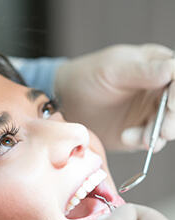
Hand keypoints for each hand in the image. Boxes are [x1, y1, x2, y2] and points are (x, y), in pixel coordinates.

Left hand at [55, 44, 174, 151]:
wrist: (67, 101)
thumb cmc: (87, 77)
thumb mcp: (113, 70)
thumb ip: (143, 71)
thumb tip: (173, 69)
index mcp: (157, 67)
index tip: (171, 104)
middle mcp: (158, 91)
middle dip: (173, 120)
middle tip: (163, 131)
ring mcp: (149, 112)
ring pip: (169, 126)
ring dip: (159, 134)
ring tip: (140, 138)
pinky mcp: (139, 131)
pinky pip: (151, 140)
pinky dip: (143, 142)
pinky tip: (125, 137)